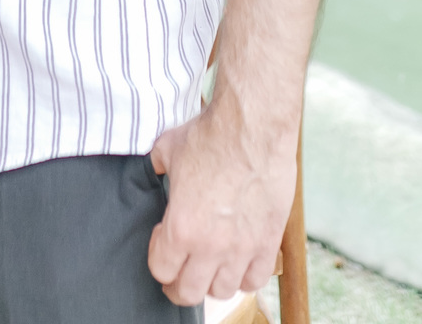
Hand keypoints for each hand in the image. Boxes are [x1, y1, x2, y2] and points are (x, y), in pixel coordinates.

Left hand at [148, 103, 297, 304]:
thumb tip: (154, 169)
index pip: (161, 270)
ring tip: (209, 261)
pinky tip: (237, 259)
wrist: (252, 128)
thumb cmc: (209, 136)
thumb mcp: (167, 149)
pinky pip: (255, 280)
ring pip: (223, 291)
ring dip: (212, 280)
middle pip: (189, 292)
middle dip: (178, 283)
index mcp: (181, 228)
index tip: (161, 239)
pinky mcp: (267, 242)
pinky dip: (244, 276)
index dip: (157, 257)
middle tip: (179, 269)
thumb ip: (156, 167)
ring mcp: (241, 249)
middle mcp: (210, 247)